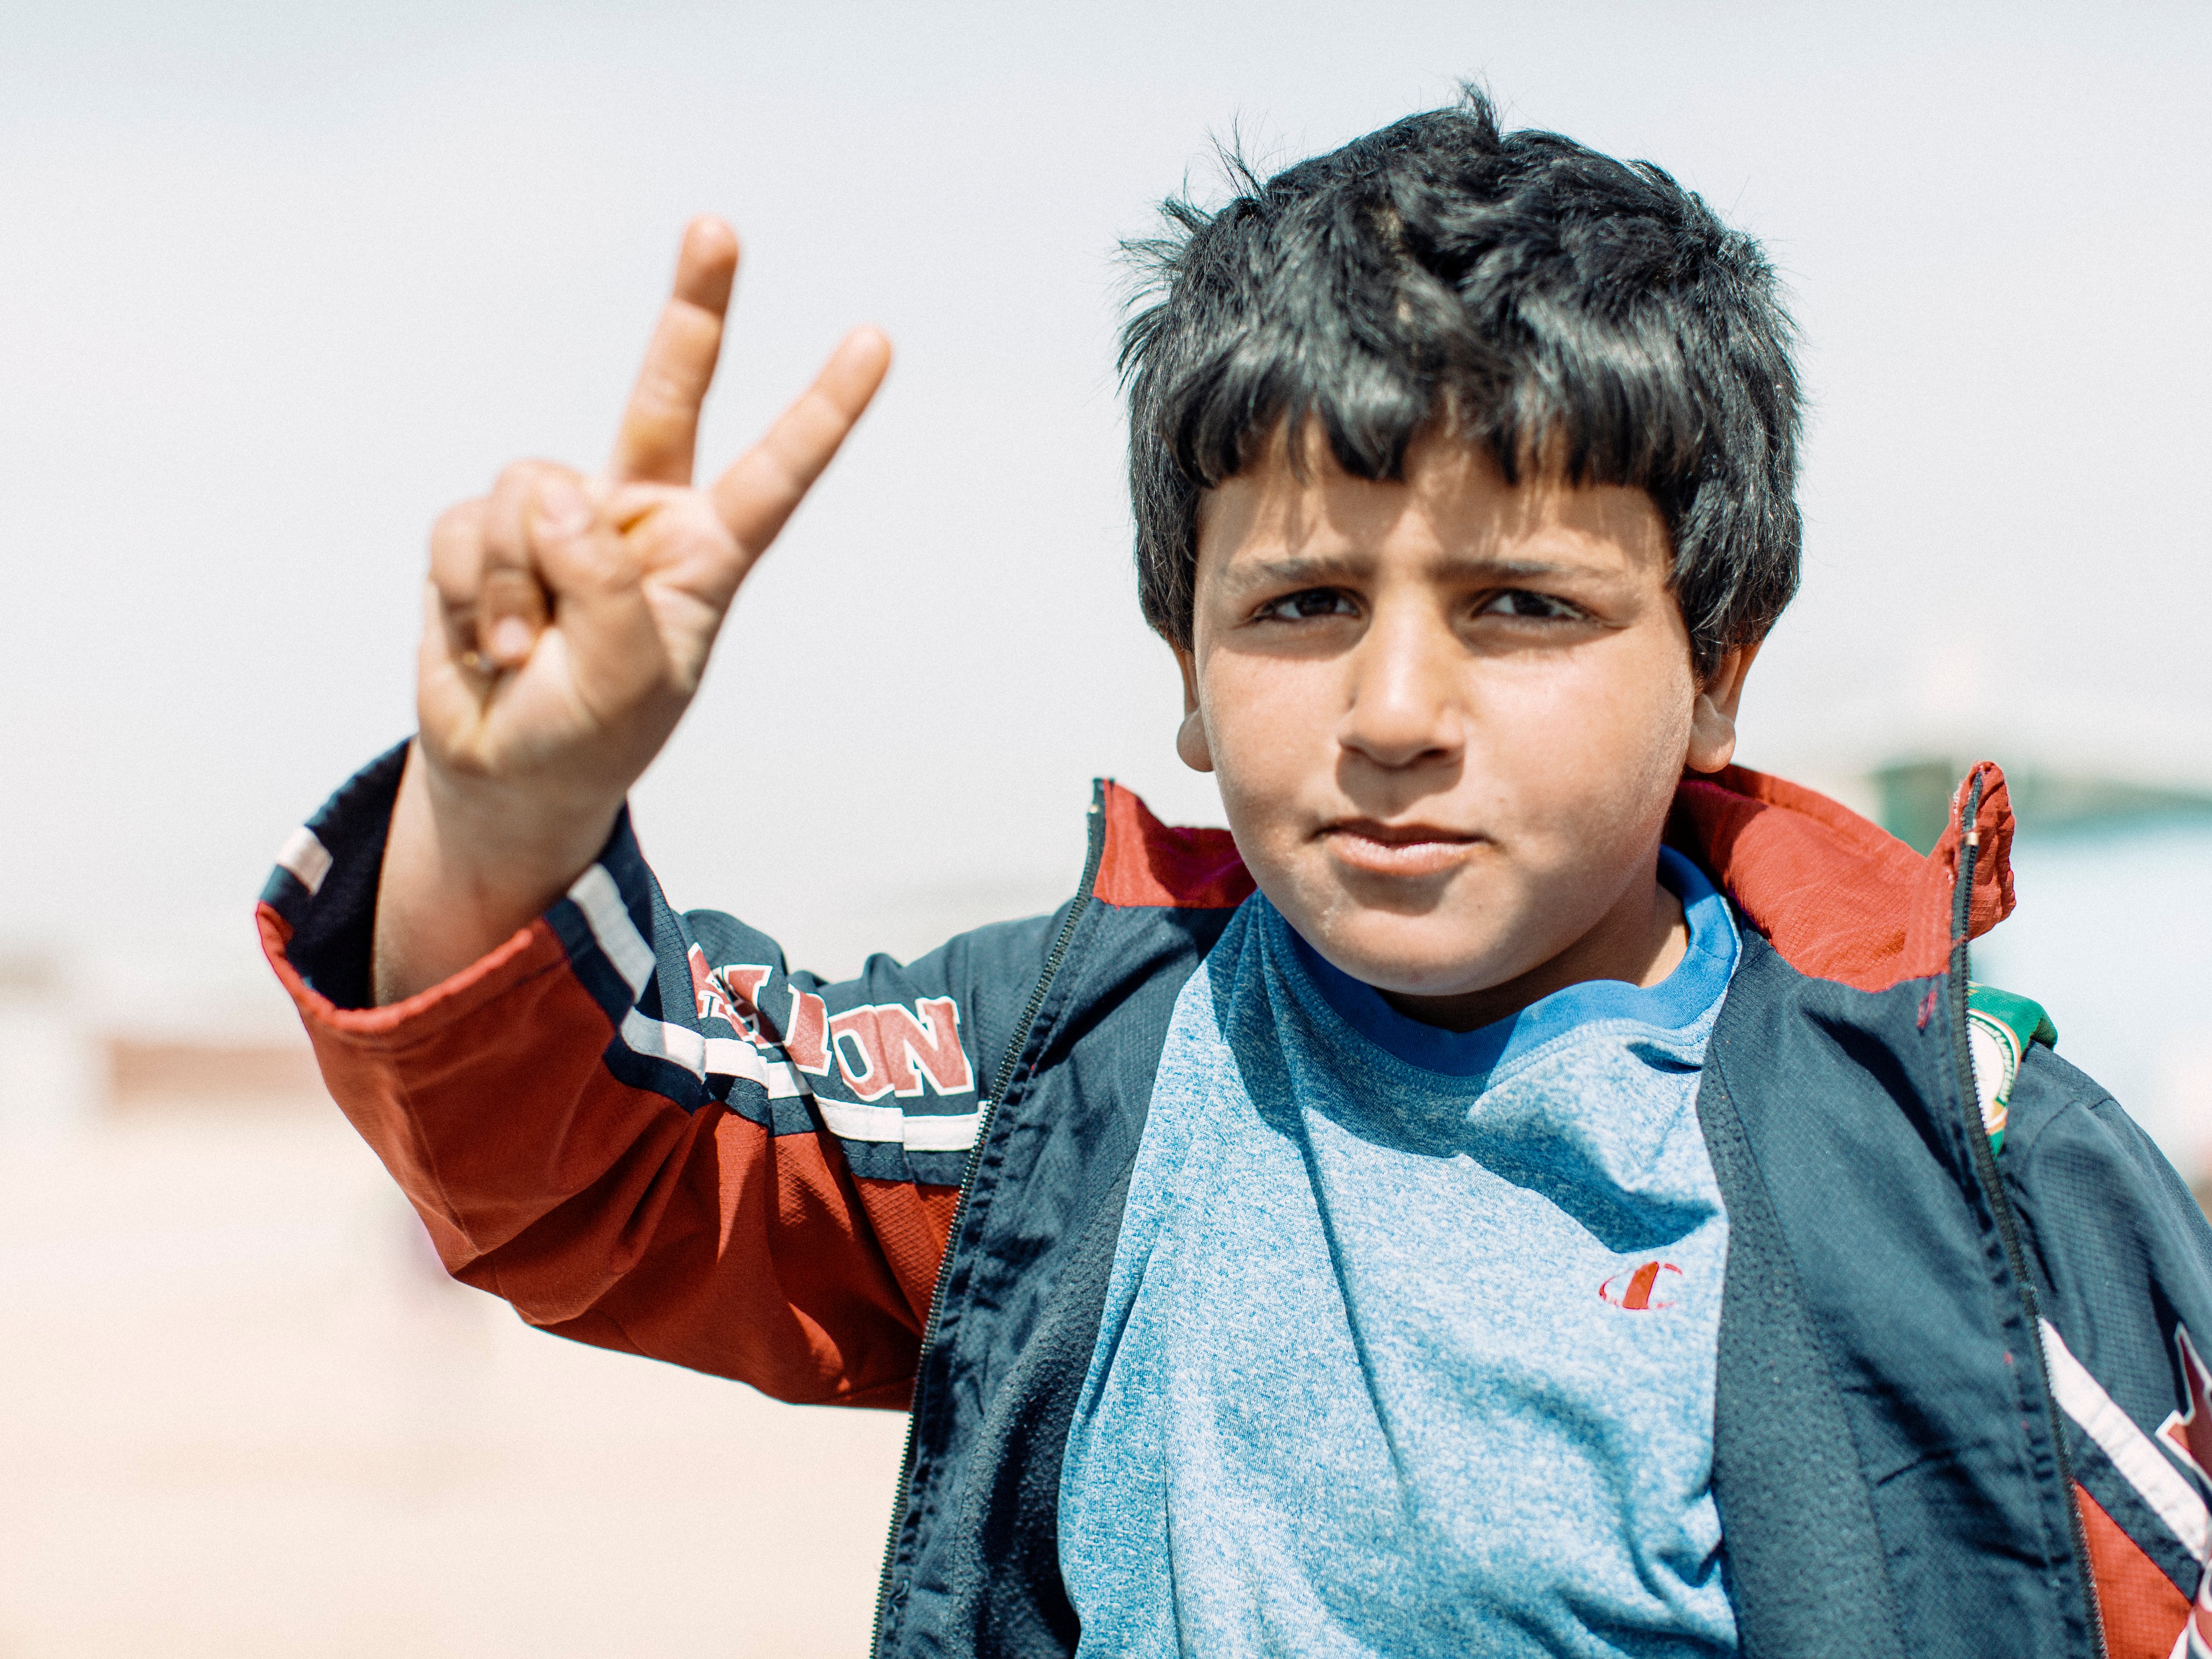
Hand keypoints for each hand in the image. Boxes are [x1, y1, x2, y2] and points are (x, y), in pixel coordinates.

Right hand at [373, 218, 890, 1003]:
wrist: (505, 773)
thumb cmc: (587, 736)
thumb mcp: (622, 680)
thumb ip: (599, 584)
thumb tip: (550, 496)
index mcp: (702, 556)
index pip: (774, 472)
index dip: (822, 408)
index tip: (875, 341)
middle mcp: (635, 519)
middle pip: (665, 393)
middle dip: (692, 310)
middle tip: (718, 225)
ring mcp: (558, 519)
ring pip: (528, 490)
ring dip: (512, 582)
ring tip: (525, 650)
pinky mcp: (481, 532)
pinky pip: (461, 528)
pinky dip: (467, 592)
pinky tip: (486, 643)